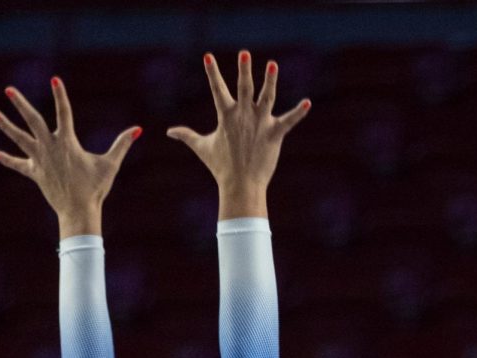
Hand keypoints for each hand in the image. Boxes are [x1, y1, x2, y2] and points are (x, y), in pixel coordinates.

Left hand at [0, 77, 139, 236]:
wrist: (79, 211)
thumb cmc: (96, 188)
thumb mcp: (110, 165)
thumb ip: (122, 144)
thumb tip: (138, 129)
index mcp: (67, 143)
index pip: (64, 113)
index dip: (60, 95)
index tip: (55, 79)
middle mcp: (50, 148)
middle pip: (32, 121)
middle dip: (20, 104)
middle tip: (8, 89)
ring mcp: (40, 160)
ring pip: (20, 139)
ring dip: (6, 125)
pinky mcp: (35, 173)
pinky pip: (19, 165)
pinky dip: (8, 160)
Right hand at [167, 51, 310, 217]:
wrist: (241, 186)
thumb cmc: (221, 168)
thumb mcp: (202, 148)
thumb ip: (187, 135)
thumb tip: (169, 131)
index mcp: (226, 116)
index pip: (217, 89)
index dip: (212, 73)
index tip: (208, 56)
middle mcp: (244, 116)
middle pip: (244, 88)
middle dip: (244, 70)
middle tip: (244, 53)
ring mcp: (260, 124)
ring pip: (267, 97)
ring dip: (270, 80)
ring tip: (272, 64)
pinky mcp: (274, 135)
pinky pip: (289, 121)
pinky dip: (298, 113)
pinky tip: (307, 103)